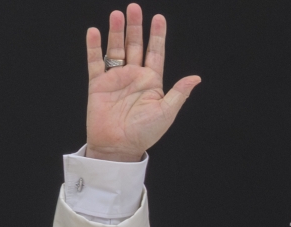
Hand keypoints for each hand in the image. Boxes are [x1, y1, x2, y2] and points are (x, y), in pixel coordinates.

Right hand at [85, 4, 200, 161]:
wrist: (119, 147)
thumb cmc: (144, 134)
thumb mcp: (166, 112)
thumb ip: (179, 93)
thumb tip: (196, 78)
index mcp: (152, 82)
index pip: (155, 53)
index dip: (157, 35)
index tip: (159, 18)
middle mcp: (134, 77)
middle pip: (135, 46)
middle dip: (135, 27)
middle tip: (134, 8)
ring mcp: (116, 79)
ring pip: (116, 49)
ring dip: (116, 32)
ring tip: (117, 15)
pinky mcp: (98, 85)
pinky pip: (95, 62)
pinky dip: (94, 47)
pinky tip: (95, 33)